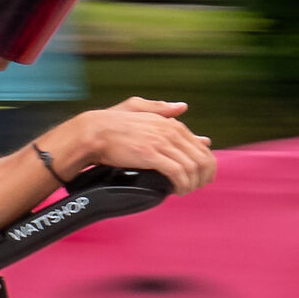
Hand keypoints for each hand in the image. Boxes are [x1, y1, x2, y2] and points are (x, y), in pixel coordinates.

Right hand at [51, 98, 214, 193]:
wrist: (94, 132)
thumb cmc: (112, 123)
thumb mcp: (137, 107)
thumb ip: (161, 108)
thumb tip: (182, 106)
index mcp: (170, 123)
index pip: (200, 146)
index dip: (204, 164)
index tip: (199, 176)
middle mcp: (170, 131)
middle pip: (202, 158)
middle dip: (203, 177)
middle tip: (194, 187)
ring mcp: (162, 143)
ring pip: (192, 167)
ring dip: (192, 184)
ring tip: (184, 191)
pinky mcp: (152, 155)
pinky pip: (177, 173)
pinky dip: (181, 185)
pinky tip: (175, 190)